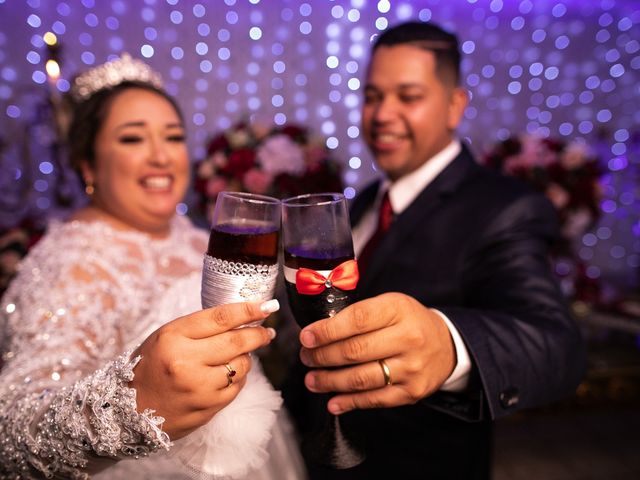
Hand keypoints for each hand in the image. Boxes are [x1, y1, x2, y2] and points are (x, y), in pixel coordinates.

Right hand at [130, 301, 276, 438]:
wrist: (126, 412)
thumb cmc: (149, 368)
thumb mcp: (165, 337)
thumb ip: (200, 327)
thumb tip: (242, 318)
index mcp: (173, 337)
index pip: (221, 317)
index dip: (249, 310)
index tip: (267, 307)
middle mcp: (186, 361)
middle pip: (237, 341)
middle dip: (258, 334)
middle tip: (267, 332)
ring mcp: (198, 387)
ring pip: (241, 366)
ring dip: (246, 358)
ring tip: (238, 355)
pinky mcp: (207, 408)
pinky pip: (236, 388)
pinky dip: (238, 379)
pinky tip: (228, 375)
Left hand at [298, 292, 454, 414]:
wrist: (446, 346)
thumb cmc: (408, 322)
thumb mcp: (390, 305)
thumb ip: (359, 315)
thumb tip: (318, 332)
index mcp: (398, 310)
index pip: (357, 320)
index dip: (326, 331)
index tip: (306, 337)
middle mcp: (408, 338)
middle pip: (355, 351)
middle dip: (322, 356)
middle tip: (306, 357)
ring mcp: (411, 367)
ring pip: (361, 378)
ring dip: (330, 381)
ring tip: (312, 379)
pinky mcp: (412, 392)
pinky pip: (374, 399)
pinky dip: (350, 402)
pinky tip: (333, 402)